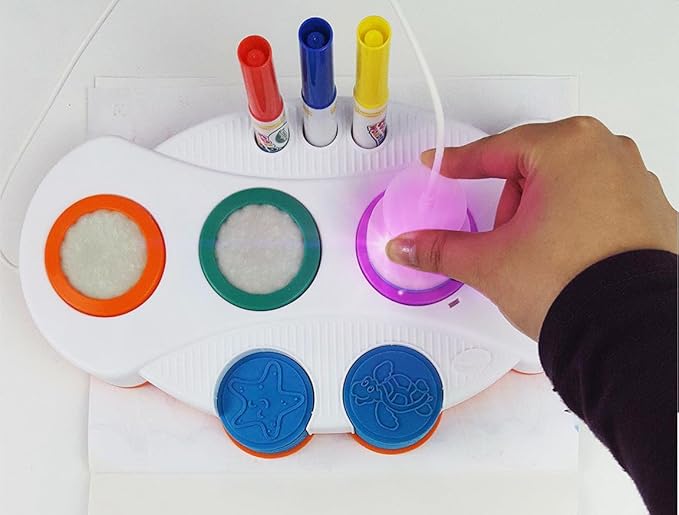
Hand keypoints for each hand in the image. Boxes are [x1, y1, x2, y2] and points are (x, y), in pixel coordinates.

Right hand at [386, 116, 677, 339]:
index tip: (440, 165)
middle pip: (532, 166)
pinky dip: (577, 221)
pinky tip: (570, 254)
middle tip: (507, 238)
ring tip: (542, 254)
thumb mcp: (490, 262)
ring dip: (543, 211)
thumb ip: (440, 247)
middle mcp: (608, 152)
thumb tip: (408, 245)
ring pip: (566, 183)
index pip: (494, 150)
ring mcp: (636, 179)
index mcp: (567, 148)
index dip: (458, 163)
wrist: (627, 333)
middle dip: (511, 202)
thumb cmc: (574, 286)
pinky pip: (599, 201)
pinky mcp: (651, 209)